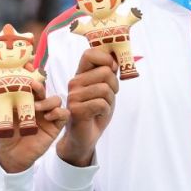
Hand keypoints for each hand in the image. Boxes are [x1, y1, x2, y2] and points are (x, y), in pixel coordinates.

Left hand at [0, 78, 68, 173]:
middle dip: (40, 83)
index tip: (27, 64)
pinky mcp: (55, 126)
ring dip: (47, 100)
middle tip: (32, 84)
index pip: (31, 82)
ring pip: (56, 99)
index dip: (31, 72)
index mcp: (26, 99)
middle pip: (44, 88)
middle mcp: (38, 104)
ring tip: (36, 107)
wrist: (11, 155)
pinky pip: (63, 114)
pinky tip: (47, 117)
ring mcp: (48, 114)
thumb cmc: (5, 134)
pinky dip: (57, 112)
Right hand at [57, 49, 118, 166]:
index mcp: (81, 75)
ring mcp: (73, 96)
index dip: (106, 59)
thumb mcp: (105, 89)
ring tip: (101, 108)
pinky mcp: (76, 109)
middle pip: (106, 72)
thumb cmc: (96, 111)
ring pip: (105, 89)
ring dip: (109, 102)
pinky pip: (102, 104)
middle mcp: (74, 82)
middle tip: (107, 98)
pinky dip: (105, 111)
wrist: (84, 136)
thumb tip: (117, 59)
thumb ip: (109, 74)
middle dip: (114, 87)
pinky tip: (97, 115)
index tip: (112, 70)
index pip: (90, 54)